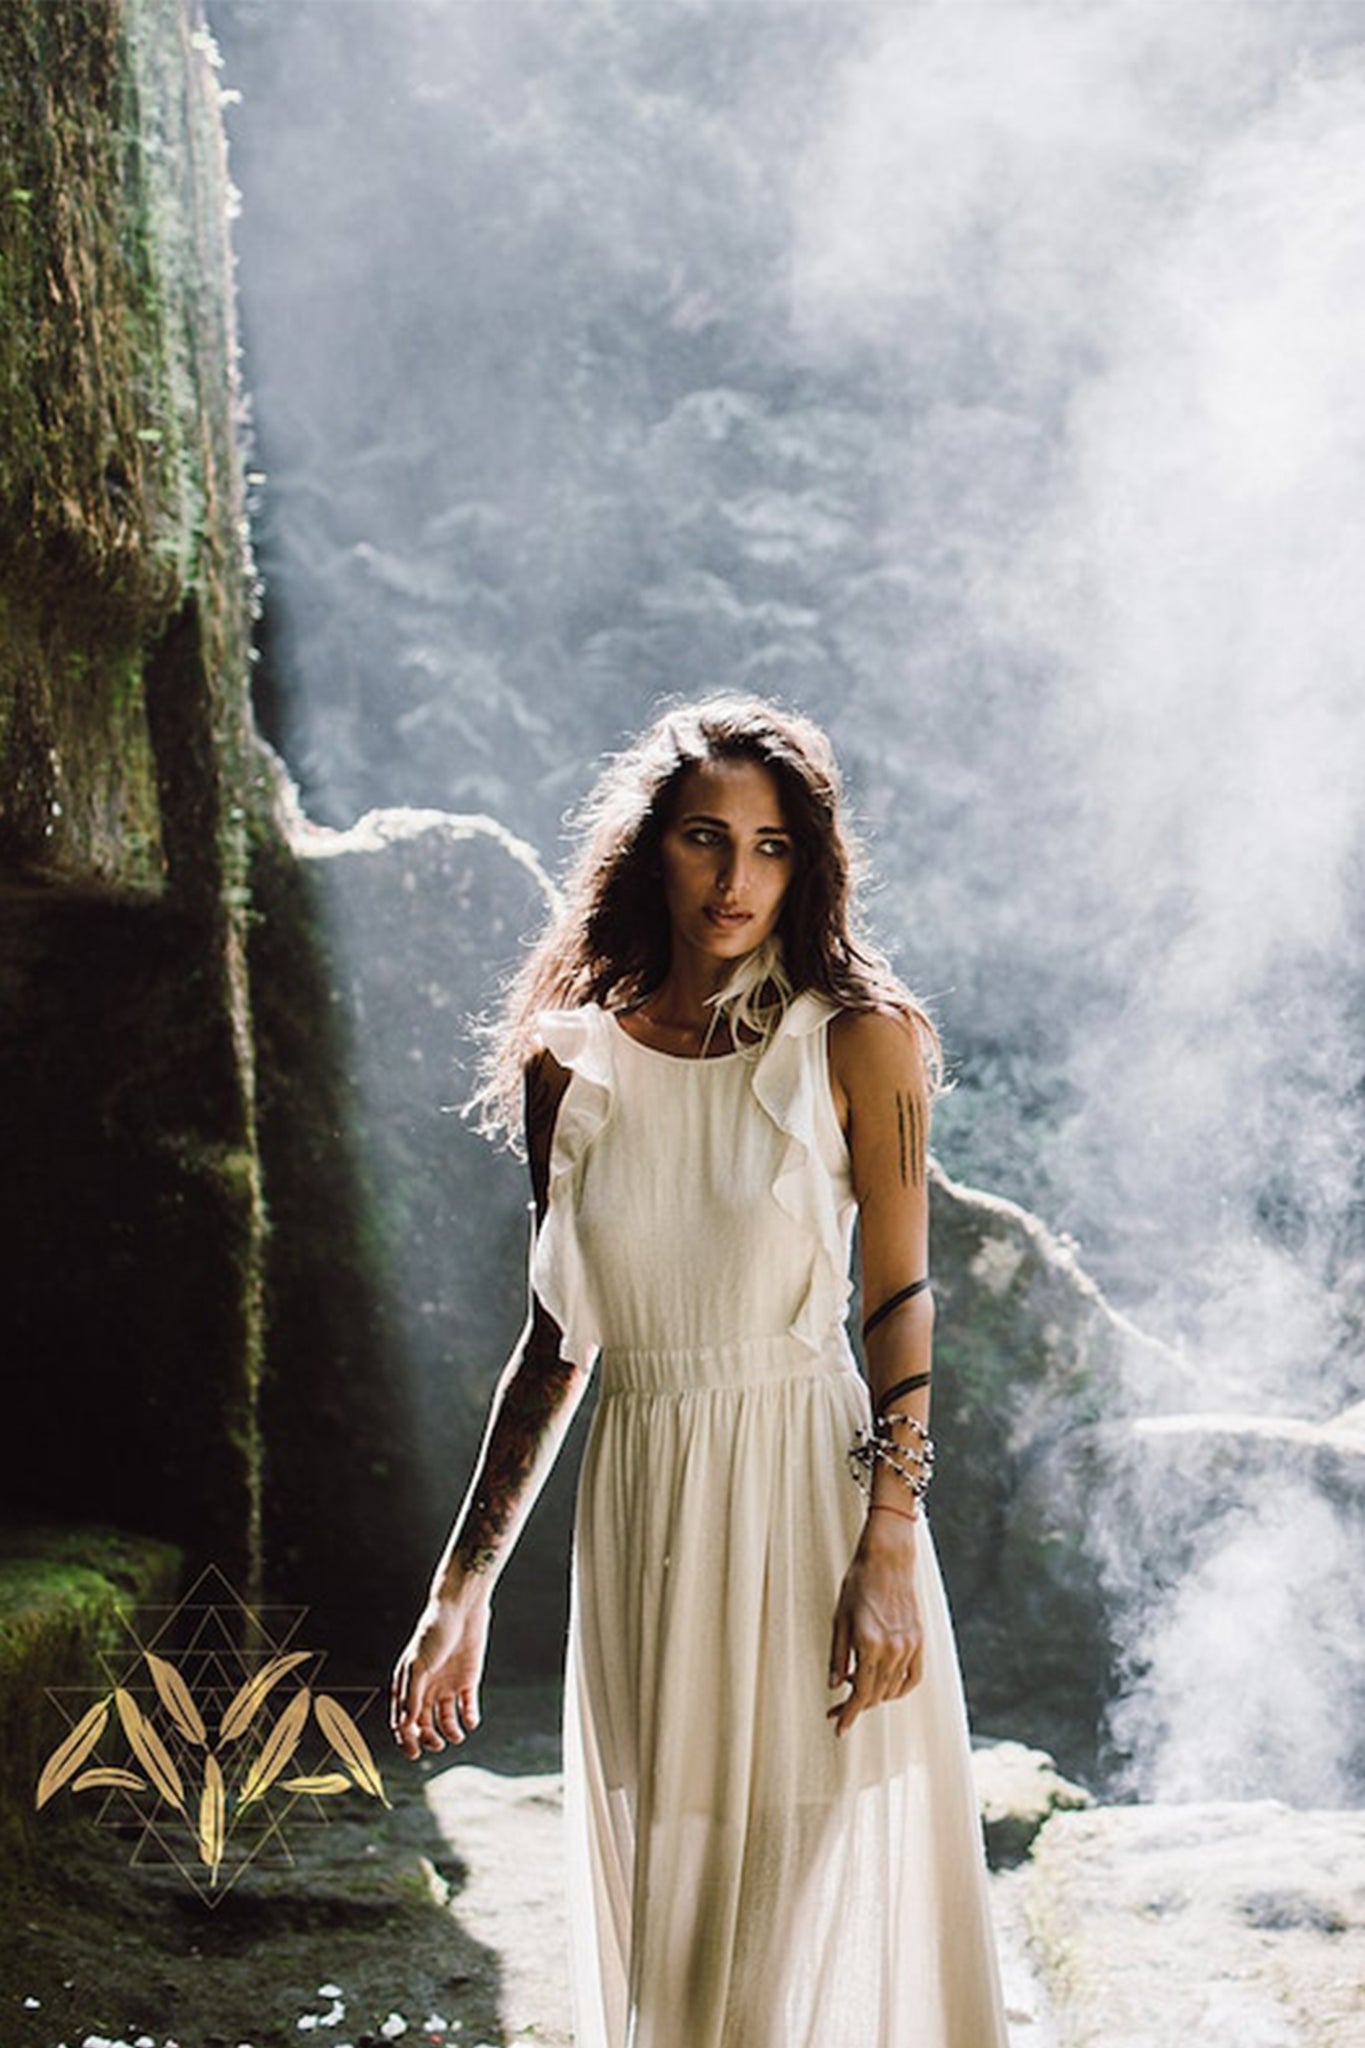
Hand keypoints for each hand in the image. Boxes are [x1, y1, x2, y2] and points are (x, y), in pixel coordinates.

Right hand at [390, 1591, 490, 1758]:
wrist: (462, 1608)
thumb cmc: (434, 1631)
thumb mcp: (418, 1665)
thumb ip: (413, 1696)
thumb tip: (406, 1726)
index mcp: (408, 1684)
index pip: (404, 1719)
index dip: (406, 1738)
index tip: (414, 1753)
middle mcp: (427, 1687)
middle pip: (425, 1723)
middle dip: (429, 1738)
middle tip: (438, 1744)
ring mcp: (447, 1685)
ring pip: (446, 1719)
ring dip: (450, 1731)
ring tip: (457, 1735)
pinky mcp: (467, 1680)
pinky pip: (467, 1707)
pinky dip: (469, 1718)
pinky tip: (470, 1721)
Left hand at [827, 1514, 923, 1737]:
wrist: (888, 1559)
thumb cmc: (858, 1584)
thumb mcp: (839, 1619)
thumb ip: (838, 1655)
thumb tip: (835, 1685)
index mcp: (869, 1644)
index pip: (859, 1693)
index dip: (848, 1714)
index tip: (838, 1728)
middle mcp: (892, 1649)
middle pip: (875, 1694)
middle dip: (855, 1706)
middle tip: (836, 1708)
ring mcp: (909, 1646)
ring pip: (892, 1688)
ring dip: (874, 1696)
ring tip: (855, 1688)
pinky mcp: (919, 1640)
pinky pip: (913, 1677)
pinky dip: (899, 1688)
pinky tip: (886, 1688)